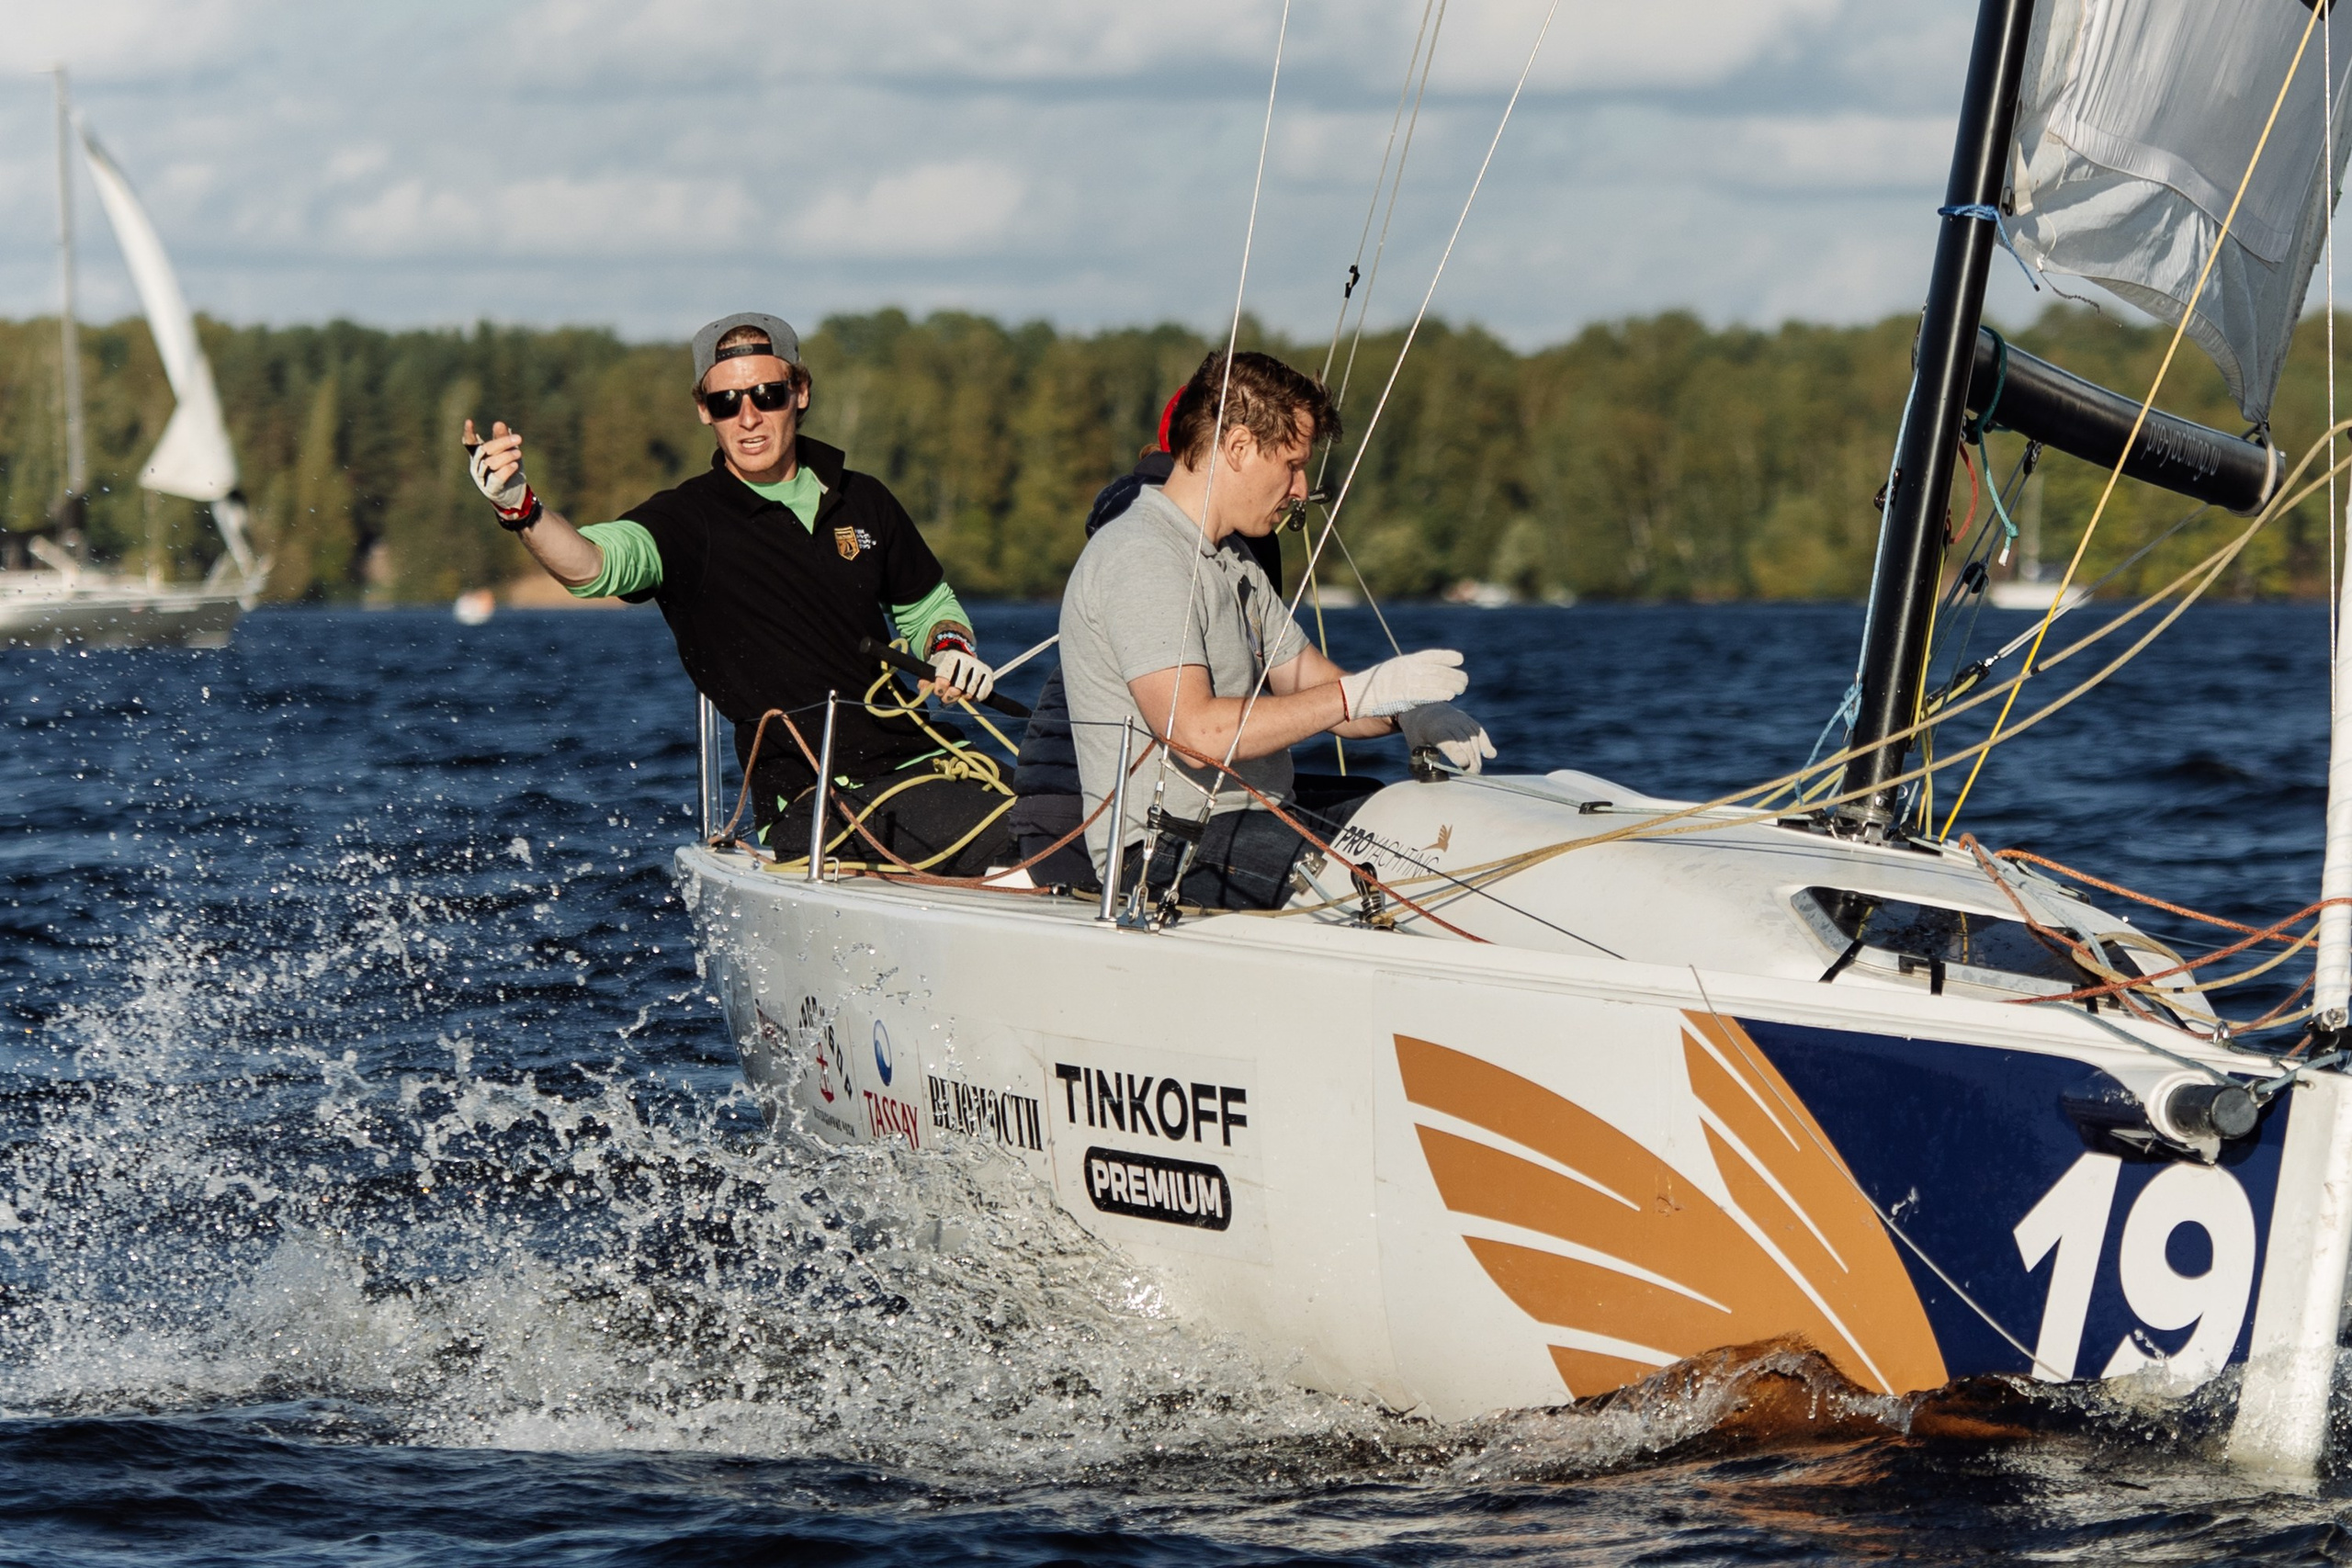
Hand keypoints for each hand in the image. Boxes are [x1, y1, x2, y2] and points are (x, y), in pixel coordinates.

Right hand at [463, 419, 530, 513]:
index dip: (468, 433)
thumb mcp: (508, 452)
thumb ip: (502, 438)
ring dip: (507, 455)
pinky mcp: (491, 490)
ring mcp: (482, 479)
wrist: (515, 496)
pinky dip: (506, 470)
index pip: (469, 444)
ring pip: (491, 463)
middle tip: (519, 438)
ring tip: (519, 453)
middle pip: (485, 450)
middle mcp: (477, 467)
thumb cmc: (509, 470)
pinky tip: (515, 465)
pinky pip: (497, 478)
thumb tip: (499, 423)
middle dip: (502, 442)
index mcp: (478, 456)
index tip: (469, 421)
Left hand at [927, 648, 995, 705]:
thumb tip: (923, 692)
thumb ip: (924, 682)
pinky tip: (969, 696)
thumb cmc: (943, 667)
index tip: (938, 692)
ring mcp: (979, 666)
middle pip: (959, 686)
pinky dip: (976, 698)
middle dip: (950, 696)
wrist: (961, 657)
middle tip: (947, 698)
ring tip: (958, 696)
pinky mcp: (988, 673)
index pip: (945, 676)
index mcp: (951, 656)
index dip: (940, 688)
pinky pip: (983, 693)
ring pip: (971, 691)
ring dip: (963, 698)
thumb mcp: (931, 671)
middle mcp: (967, 659)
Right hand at [1339, 648, 1465, 719]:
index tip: (1460, 659)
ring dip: (1451, 685)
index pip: (1432, 655)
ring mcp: (1406, 682)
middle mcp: (1408, 669)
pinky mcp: (1404, 696)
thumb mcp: (1393, 670)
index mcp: (1406, 661)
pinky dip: (1439, 694)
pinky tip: (1449, 695)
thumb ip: (1410, 670)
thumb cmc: (1375, 685)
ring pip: (1436, 681)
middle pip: (1438, 670)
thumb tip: (1428, 672)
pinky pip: (1426, 694)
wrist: (1357, 694)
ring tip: (1462, 688)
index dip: (1447, 657)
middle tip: (1464, 680)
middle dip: (1454, 675)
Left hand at [1398, 702, 1495, 773]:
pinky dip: (1486, 744)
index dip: (1457, 753)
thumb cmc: (1419, 732)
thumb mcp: (1415, 745)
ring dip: (1477, 756)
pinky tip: (1490, 755)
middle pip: (1465, 743)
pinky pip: (1480, 733)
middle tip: (1472, 774)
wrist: (1424, 708)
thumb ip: (1422, 761)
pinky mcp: (1469, 722)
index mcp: (1435, 730)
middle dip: (1470, 760)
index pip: (1448, 742)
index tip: (1463, 764)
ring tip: (1476, 770)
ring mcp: (1462, 721)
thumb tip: (1429, 778)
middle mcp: (1451, 723)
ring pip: (1474, 739)